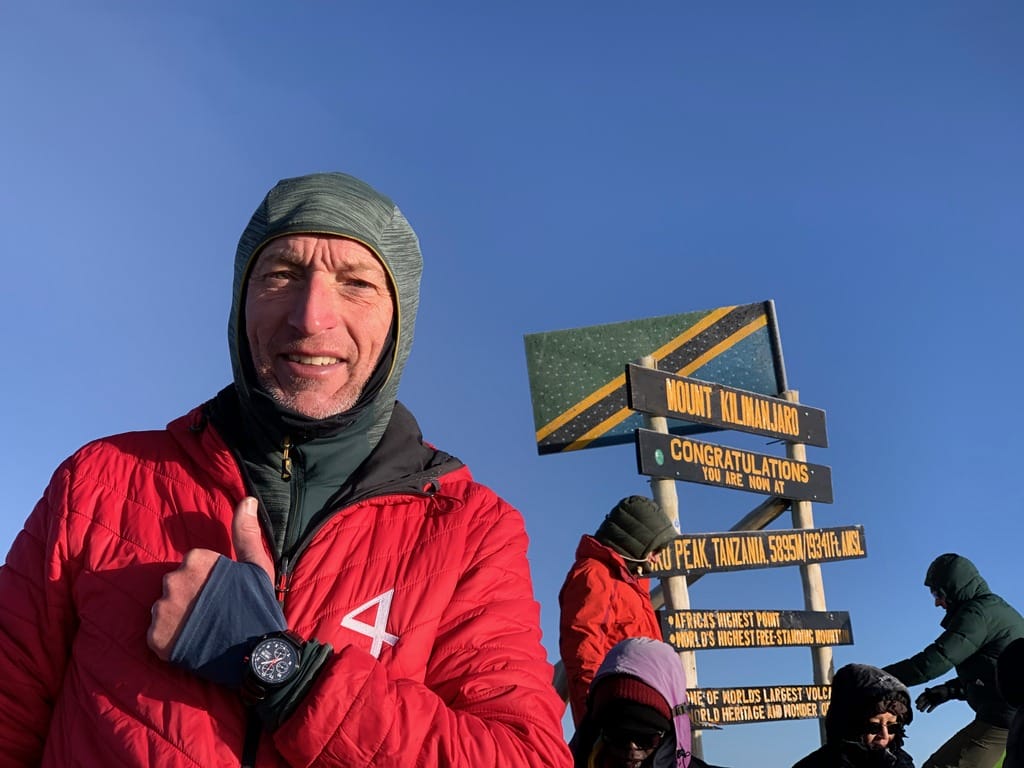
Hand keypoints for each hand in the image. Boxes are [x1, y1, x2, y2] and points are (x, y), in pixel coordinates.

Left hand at [148, 497, 273, 658]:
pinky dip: (170, 638)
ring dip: (178, 616)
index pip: (193, 564)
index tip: (223, 595)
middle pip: (176, 584)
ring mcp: (162, 610)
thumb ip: (245, 531)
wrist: (254, 656)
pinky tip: (191, 644)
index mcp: (196, 560)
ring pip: (164, 607)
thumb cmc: (258, 607)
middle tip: (213, 614)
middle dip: (190, 596)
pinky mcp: (155, 638)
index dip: (209, 581)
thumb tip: (247, 499)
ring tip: (203, 631)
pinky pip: (157, 633)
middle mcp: (174, 580)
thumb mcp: (257, 566)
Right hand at [916, 683, 953, 712]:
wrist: (950, 692)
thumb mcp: (937, 689)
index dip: (918, 699)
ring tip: (921, 711)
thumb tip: (925, 689)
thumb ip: (932, 690)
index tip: (916, 702)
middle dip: (920, 704)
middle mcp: (930, 696)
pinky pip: (933, 706)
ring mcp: (933, 700)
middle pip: (924, 701)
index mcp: (928, 692)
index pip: (922, 696)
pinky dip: (930, 709)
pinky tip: (928, 712)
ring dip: (924, 707)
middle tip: (917, 708)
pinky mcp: (937, 703)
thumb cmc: (943, 689)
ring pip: (927, 704)